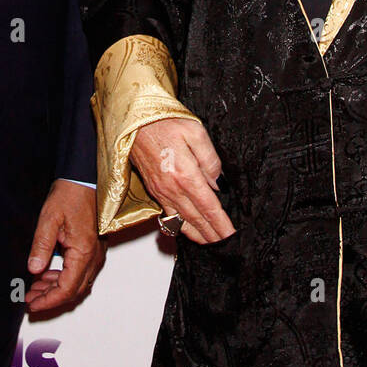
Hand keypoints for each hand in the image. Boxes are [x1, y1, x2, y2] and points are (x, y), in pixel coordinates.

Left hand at [24, 180, 103, 313]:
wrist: (85, 178)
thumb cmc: (70, 194)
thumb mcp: (49, 218)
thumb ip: (41, 245)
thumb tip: (33, 269)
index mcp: (84, 251)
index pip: (67, 288)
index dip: (48, 301)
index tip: (31, 305)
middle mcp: (94, 256)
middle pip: (74, 291)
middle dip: (50, 298)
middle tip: (29, 299)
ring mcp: (96, 254)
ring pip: (78, 284)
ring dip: (56, 289)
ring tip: (35, 288)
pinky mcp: (93, 249)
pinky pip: (80, 273)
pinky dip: (63, 278)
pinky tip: (47, 274)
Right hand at [130, 117, 233, 244]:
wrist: (134, 122)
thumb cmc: (164, 122)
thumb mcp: (196, 132)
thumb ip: (210, 159)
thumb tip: (218, 182)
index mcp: (186, 175)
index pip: (209, 207)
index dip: (222, 224)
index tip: (232, 235)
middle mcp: (172, 189)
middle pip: (197, 219)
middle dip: (212, 234)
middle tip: (226, 245)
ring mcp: (161, 192)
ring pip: (182, 222)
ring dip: (198, 235)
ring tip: (210, 243)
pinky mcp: (154, 190)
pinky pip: (168, 216)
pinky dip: (180, 228)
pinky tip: (187, 229)